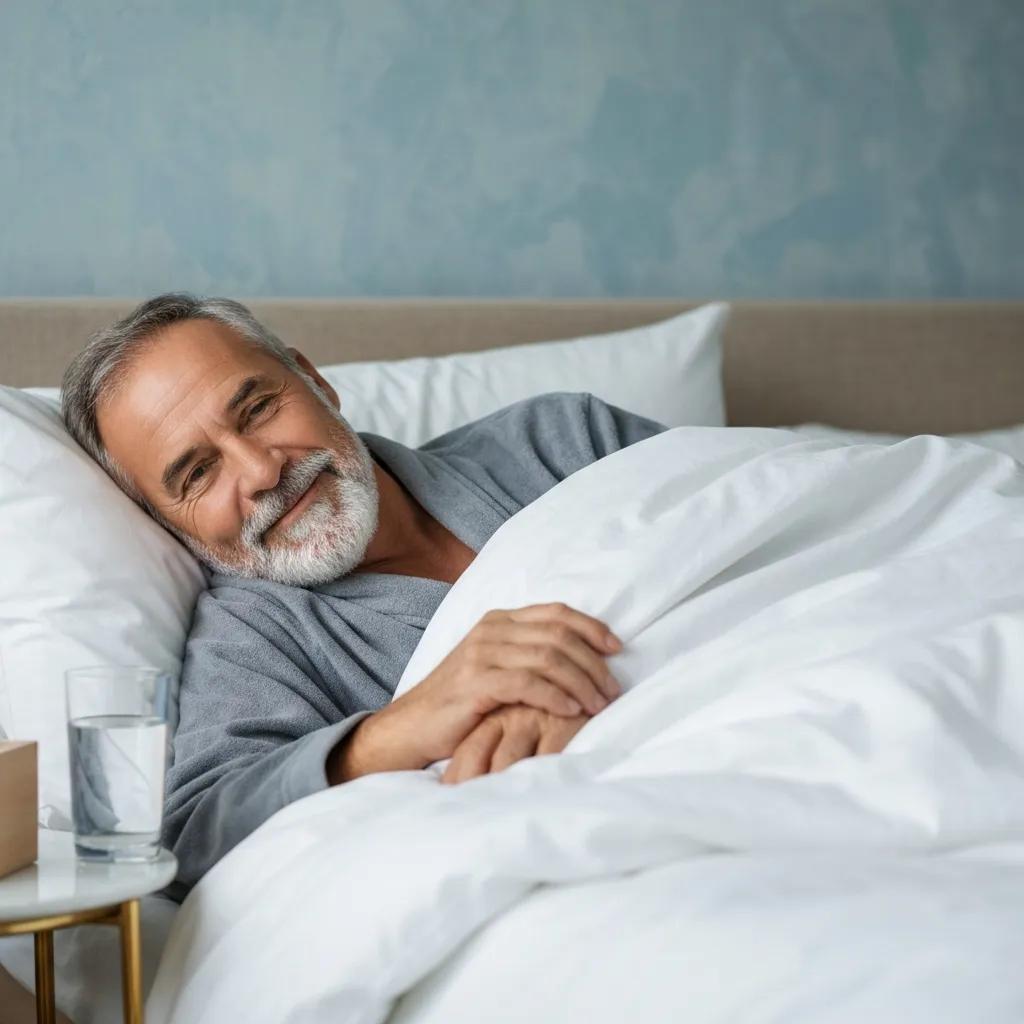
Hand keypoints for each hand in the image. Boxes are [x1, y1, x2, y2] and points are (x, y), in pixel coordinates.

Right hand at [329, 603, 620, 780]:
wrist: (412, 728)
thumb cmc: (462, 704)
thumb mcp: (495, 668)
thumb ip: (528, 655)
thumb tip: (582, 660)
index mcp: (499, 620)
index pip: (556, 612)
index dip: (591, 627)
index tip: (616, 649)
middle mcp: (491, 629)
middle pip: (558, 635)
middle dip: (593, 663)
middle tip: (612, 691)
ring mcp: (481, 653)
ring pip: (548, 658)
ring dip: (581, 683)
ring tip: (598, 705)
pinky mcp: (475, 682)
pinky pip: (527, 683)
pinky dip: (556, 696)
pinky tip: (571, 711)